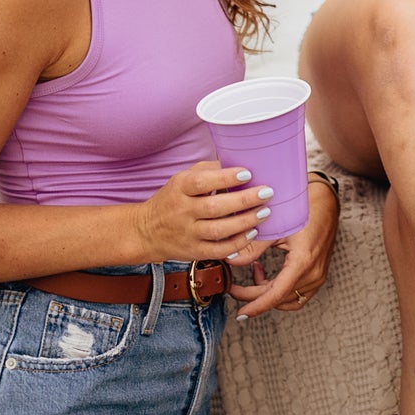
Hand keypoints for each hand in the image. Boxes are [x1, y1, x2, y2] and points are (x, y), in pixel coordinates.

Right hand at [135, 162, 270, 263]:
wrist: (146, 231)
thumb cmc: (173, 199)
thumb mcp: (182, 178)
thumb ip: (207, 170)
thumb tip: (237, 162)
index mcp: (180, 188)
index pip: (202, 182)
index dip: (226, 178)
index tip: (248, 173)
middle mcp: (182, 211)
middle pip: (215, 207)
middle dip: (244, 200)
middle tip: (267, 193)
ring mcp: (187, 234)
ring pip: (219, 230)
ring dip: (245, 221)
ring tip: (264, 212)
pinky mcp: (193, 252)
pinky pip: (218, 250)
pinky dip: (237, 243)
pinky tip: (252, 232)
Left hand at [229, 179, 340, 319]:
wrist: (326, 200)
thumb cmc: (304, 208)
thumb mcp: (276, 225)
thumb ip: (252, 246)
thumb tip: (230, 260)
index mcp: (303, 261)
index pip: (275, 295)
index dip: (256, 306)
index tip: (241, 313)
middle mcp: (314, 273)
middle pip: (278, 298)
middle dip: (254, 296)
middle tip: (234, 288)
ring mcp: (318, 276)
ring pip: (287, 299)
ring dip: (267, 292)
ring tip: (254, 272)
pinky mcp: (318, 274)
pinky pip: (297, 294)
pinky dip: (281, 291)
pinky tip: (268, 275)